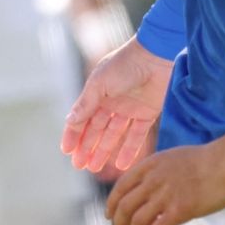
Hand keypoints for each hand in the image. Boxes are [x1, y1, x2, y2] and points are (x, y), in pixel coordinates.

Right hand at [62, 36, 172, 174]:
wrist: (157, 55)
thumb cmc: (125, 64)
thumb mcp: (100, 83)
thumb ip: (86, 104)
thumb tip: (69, 121)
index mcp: (96, 93)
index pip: (81, 118)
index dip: (73, 135)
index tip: (67, 152)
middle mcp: (111, 103)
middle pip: (96, 130)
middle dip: (86, 147)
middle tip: (79, 165)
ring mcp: (129, 109)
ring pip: (113, 135)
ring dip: (104, 151)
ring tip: (95, 168)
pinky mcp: (146, 114)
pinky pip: (136, 136)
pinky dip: (129, 150)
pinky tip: (121, 164)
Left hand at [106, 134, 224, 224]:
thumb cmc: (206, 160)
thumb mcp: (171, 158)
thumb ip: (157, 172)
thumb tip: (149, 187)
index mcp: (149, 166)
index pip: (120, 188)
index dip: (112, 204)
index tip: (109, 216)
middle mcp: (152, 180)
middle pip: (124, 207)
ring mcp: (165, 195)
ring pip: (137, 221)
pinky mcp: (181, 209)